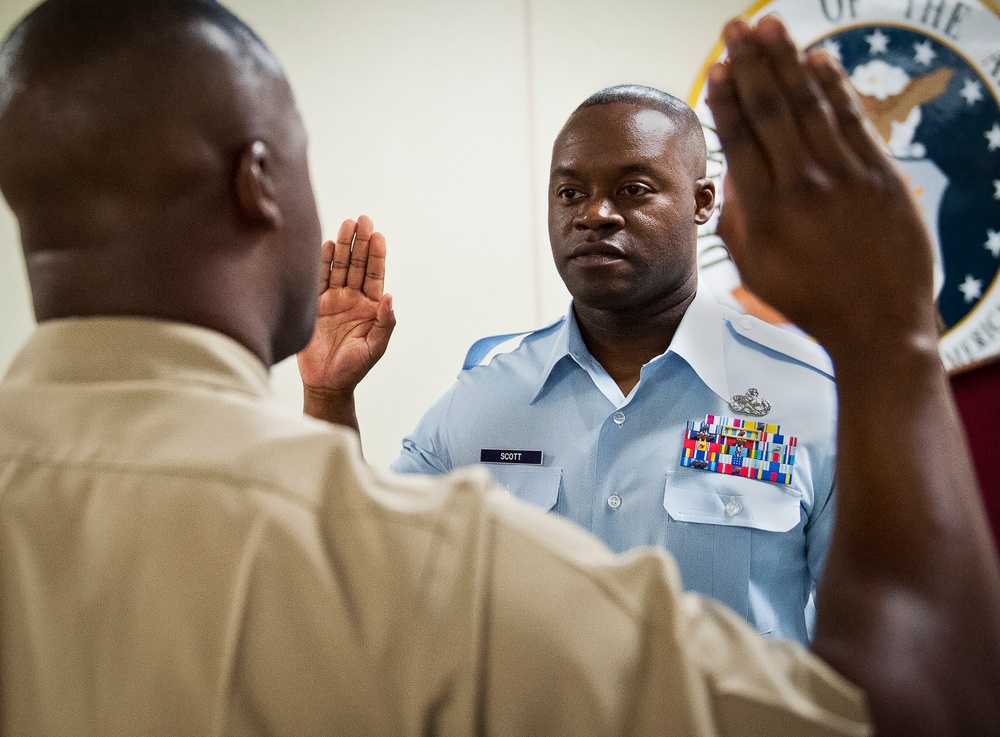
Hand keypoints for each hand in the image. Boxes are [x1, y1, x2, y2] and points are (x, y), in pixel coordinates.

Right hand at [297, 215, 394, 395]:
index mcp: (370, 306)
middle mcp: (352, 298)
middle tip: (362, 220)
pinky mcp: (314, 304)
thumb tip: (390, 297)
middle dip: (360, 242)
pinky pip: (319, 278)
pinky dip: (323, 262)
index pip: (375, 275)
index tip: (378, 235)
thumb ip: (385, 322)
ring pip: (339, 267)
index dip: (377, 255)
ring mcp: (332, 299)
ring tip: (346, 225)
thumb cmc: (354, 368)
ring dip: (343, 246)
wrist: (325, 382)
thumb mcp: (375, 347)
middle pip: (357, 265)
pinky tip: (327, 246)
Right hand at [706, 16, 937, 356]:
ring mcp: (847, 177)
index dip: (726, 100)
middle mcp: (804, 187)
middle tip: (735, 28)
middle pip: (772, 110)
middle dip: (751, 63)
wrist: (877, 324)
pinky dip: (834, 86)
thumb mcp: (753, 270)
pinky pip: (853, 119)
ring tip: (770, 26)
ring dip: (788, 61)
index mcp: (766, 212)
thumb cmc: (809, 301)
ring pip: (811, 105)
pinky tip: (818, 60)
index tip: (715, 69)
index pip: (741, 140)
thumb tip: (728, 177)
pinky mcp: (882, 175)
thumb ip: (734, 220)